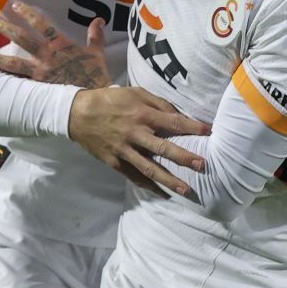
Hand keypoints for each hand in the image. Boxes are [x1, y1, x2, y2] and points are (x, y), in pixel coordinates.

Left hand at [0, 1, 110, 88]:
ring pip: (12, 63)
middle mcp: (46, 58)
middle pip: (22, 39)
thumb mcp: (97, 54)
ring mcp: (39, 74)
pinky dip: (2, 82)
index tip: (16, 5)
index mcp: (61, 46)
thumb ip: (95, 36)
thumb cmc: (96, 77)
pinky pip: (15, 84)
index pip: (42, 24)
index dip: (28, 13)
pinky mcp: (36, 90)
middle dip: (6, 28)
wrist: (92, 102)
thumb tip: (99, 19)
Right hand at [68, 86, 209, 195]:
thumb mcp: (135, 93)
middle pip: (163, 148)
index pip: (172, 122)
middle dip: (184, 158)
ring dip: (168, 180)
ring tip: (186, 190)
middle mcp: (134, 133)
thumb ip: (158, 103)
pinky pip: (134, 177)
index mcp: (141, 114)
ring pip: (149, 168)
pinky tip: (163, 194)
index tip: (209, 132)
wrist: (77, 114)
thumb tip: (178, 115)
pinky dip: (149, 187)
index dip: (192, 127)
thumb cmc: (110, 100)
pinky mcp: (114, 162)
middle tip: (202, 165)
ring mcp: (124, 150)